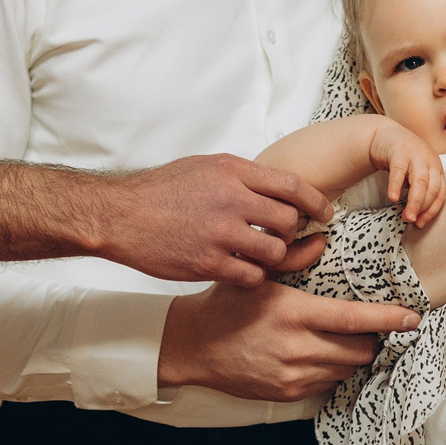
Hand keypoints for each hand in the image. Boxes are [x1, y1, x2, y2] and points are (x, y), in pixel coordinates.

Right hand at [95, 155, 333, 286]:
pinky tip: (243, 271)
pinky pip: (252, 277)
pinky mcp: (209, 264)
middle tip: (287, 238)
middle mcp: (231, 200)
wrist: (121, 215)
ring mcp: (221, 234)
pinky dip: (254, 276)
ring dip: (275, 257)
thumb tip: (274, 186)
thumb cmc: (161, 191)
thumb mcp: (204, 167)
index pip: (291, 184)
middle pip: (289, 221)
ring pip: (275, 252)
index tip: (324, 211)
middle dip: (294, 233)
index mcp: (232, 172)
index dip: (315, 200)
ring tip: (262, 255)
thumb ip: (240, 175)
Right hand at [158, 280, 419, 399]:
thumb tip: (324, 238)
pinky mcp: (287, 392)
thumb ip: (293, 257)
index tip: (412, 317)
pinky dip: (333, 369)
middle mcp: (296, 347)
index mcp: (293, 313)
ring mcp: (292, 374)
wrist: (193, 347)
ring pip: (346, 368)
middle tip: (371, 326)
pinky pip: (328, 382)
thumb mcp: (257, 276)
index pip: (353, 319)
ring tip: (345, 339)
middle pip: (358, 349)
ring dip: (353, 354)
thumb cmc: (227, 305)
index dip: (387, 319)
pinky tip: (320, 353)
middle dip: (371, 338)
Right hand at [374, 123, 445, 226]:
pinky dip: (396, 186)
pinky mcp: (399, 151)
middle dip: (423, 208)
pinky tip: (392, 198)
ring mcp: (416, 155)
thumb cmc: (402, 158)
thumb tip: (417, 215)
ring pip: (420, 181)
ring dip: (414, 201)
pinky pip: (399, 171)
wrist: (385, 134)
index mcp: (437, 168)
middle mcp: (430, 161)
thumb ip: (420, 189)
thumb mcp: (415, 173)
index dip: (432, 210)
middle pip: (432, 189)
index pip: (440, 193)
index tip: (421, 224)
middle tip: (412, 221)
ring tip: (406, 216)